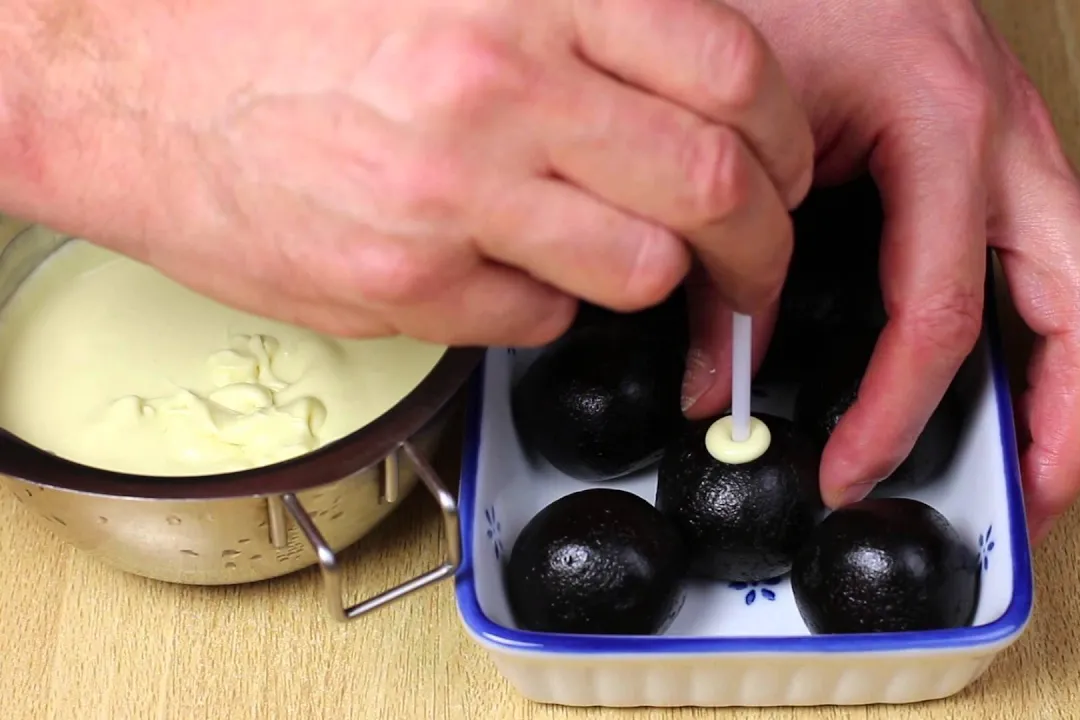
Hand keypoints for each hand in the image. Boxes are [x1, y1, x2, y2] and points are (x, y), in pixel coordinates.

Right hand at [1, 0, 812, 345]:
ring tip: (627, 260)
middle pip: (711, 186)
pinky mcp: (401, 283)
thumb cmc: (272, 16)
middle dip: (761, 240)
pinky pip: (536, 319)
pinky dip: (548, 306)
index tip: (785, 164)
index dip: (783, 132)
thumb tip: (682, 64)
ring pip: (640, 270)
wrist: (120, 77)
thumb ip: (571, 10)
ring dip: (657, 277)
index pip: (729, 70)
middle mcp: (498, 86)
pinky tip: (508, 271)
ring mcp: (450, 194)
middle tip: (757, 255)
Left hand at [681, 0, 1079, 542]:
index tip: (851, 469)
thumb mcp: (743, 126)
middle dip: (1065, 424)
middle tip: (1023, 503)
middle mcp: (1007, 134)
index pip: (939, 314)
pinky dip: (1048, 329)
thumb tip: (723, 376)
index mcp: (942, 123)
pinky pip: (1063, 255)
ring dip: (1077, 383)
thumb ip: (732, 258)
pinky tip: (1006, 371)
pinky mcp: (1007, 149)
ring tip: (1035, 460)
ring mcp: (1021, 139)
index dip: (895, 416)